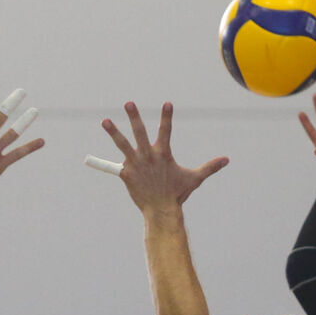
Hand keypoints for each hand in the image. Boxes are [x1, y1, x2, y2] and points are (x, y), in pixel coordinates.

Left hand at [90, 102, 227, 212]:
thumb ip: (210, 167)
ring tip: (105, 121)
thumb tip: (227, 160)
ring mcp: (135, 164)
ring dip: (113, 132)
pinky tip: (88, 159)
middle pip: (139, 132)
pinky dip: (103, 163)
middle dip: (134, 117)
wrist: (161, 211)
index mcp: (164, 153)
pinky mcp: (126, 175)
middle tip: (128, 103)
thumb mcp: (194, 178)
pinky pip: (114, 166)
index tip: (166, 103)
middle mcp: (148, 156)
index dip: (167, 116)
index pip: (166, 130)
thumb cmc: (178, 194)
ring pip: (123, 144)